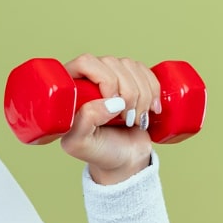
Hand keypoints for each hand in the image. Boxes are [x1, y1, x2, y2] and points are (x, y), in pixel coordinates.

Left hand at [57, 54, 160, 183]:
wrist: (124, 160)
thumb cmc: (98, 152)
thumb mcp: (80, 144)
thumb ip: (84, 122)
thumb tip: (110, 101)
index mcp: (68, 88)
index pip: (85, 63)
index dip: (105, 78)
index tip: (114, 103)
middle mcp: (89, 77)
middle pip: (112, 63)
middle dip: (127, 92)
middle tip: (126, 118)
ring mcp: (111, 77)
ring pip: (131, 66)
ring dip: (142, 94)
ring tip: (135, 119)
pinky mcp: (131, 81)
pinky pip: (145, 71)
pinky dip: (153, 90)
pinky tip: (151, 108)